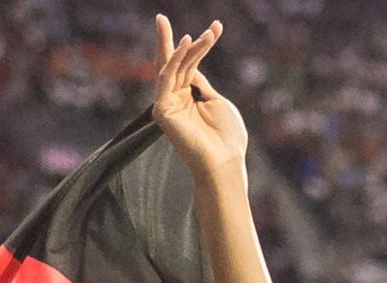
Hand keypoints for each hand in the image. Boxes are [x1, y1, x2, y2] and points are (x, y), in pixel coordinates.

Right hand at [152, 14, 247, 183]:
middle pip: (170, 64)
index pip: (189, 66)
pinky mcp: (162, 110)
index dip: (200, 46)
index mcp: (189, 98)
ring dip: (184, 48)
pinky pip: (168, 78)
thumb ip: (201, 83)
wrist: (224, 162)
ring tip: (197, 33)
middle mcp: (175, 100)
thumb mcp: (216, 101)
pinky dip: (176, 59)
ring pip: (172, 68)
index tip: (216, 28)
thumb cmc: (227, 137)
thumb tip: (193, 63)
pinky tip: (188, 43)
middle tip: (160, 17)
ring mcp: (167, 105)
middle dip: (166, 40)